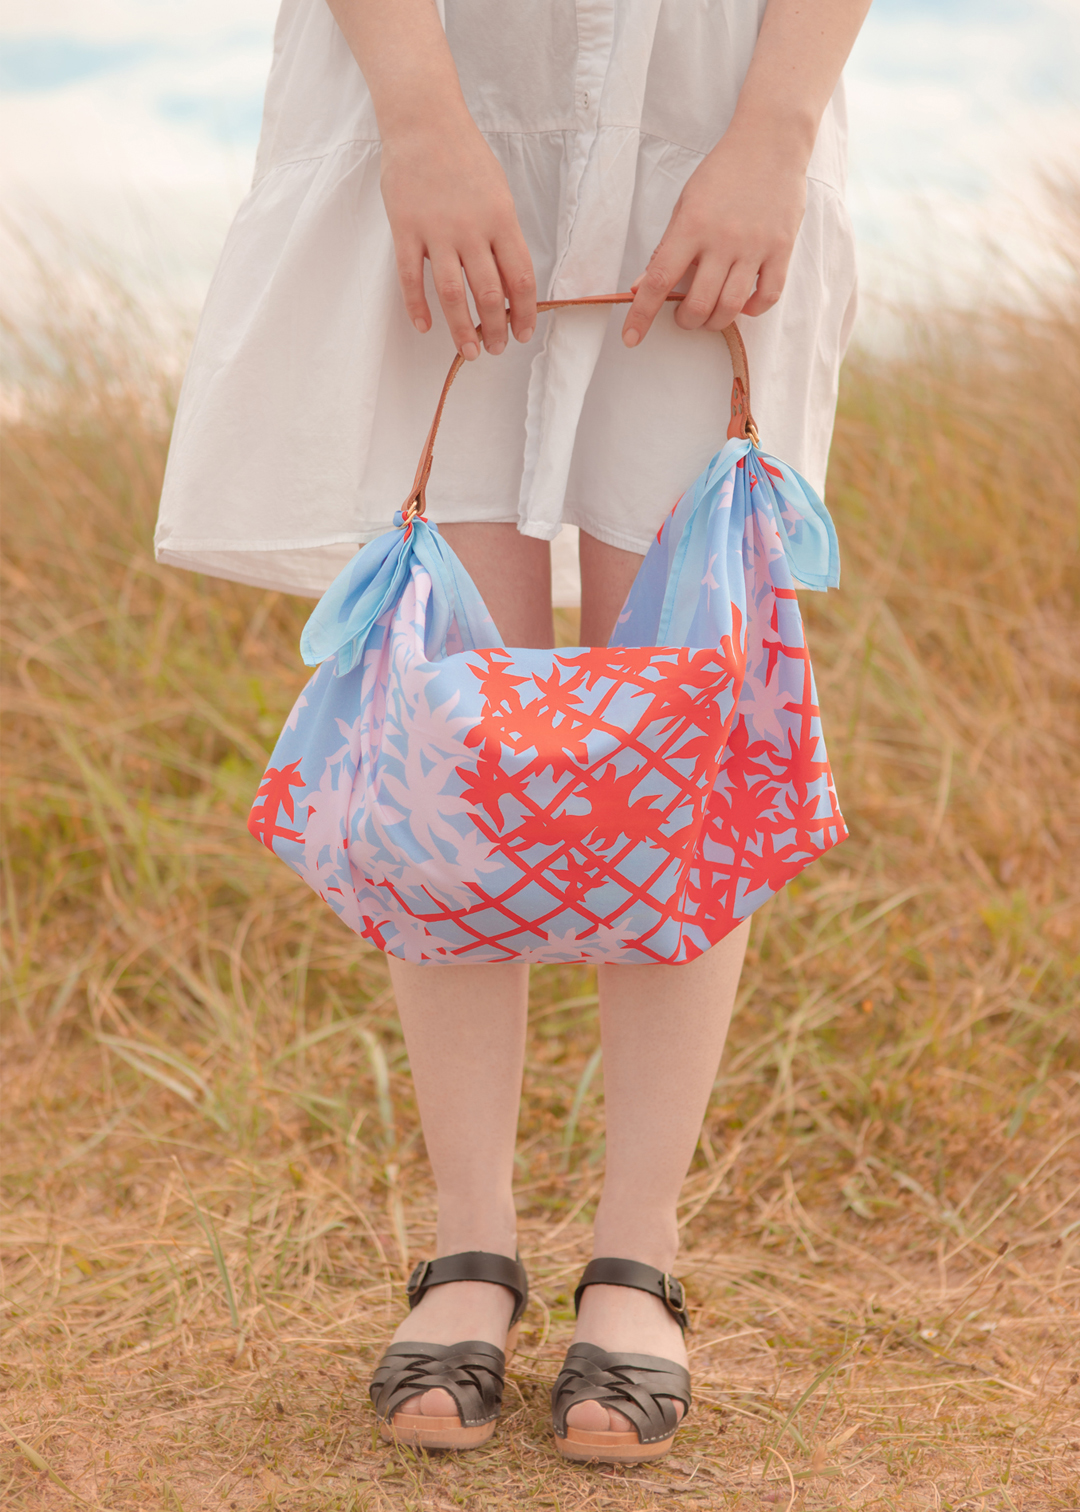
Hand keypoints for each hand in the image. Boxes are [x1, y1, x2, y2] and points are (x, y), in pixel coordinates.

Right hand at [379, 113, 536, 359]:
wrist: (424, 121)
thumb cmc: (464, 155)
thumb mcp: (498, 191)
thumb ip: (502, 234)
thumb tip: (508, 279)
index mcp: (502, 220)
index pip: (520, 278)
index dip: (524, 312)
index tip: (522, 333)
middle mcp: (472, 230)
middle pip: (489, 294)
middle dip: (495, 329)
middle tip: (495, 349)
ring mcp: (437, 231)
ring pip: (452, 294)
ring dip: (462, 329)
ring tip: (469, 351)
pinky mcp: (405, 229)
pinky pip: (411, 278)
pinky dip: (417, 307)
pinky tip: (425, 327)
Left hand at [622, 133, 806, 346]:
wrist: (770, 142)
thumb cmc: (723, 173)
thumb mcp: (685, 204)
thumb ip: (667, 247)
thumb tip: (643, 286)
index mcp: (691, 226)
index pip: (659, 280)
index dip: (642, 315)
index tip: (631, 338)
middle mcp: (722, 239)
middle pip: (698, 304)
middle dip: (685, 322)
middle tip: (684, 317)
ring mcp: (755, 246)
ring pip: (731, 307)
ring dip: (714, 322)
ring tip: (709, 316)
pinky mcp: (782, 248)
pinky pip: (767, 296)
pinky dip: (752, 310)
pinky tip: (742, 305)